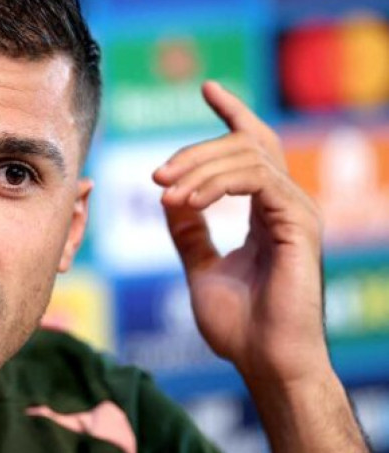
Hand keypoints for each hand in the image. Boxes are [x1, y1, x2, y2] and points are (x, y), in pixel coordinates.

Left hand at [152, 81, 327, 385]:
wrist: (264, 363)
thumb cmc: (239, 326)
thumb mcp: (201, 268)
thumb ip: (189, 231)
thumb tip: (168, 195)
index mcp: (268, 212)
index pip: (253, 148)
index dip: (232, 113)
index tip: (207, 88)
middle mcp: (286, 205)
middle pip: (247, 144)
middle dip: (197, 148)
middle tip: (155, 173)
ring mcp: (296, 212)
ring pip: (249, 156)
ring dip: (198, 167)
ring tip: (162, 189)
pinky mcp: (298, 224)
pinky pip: (257, 180)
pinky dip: (216, 184)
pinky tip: (186, 200)